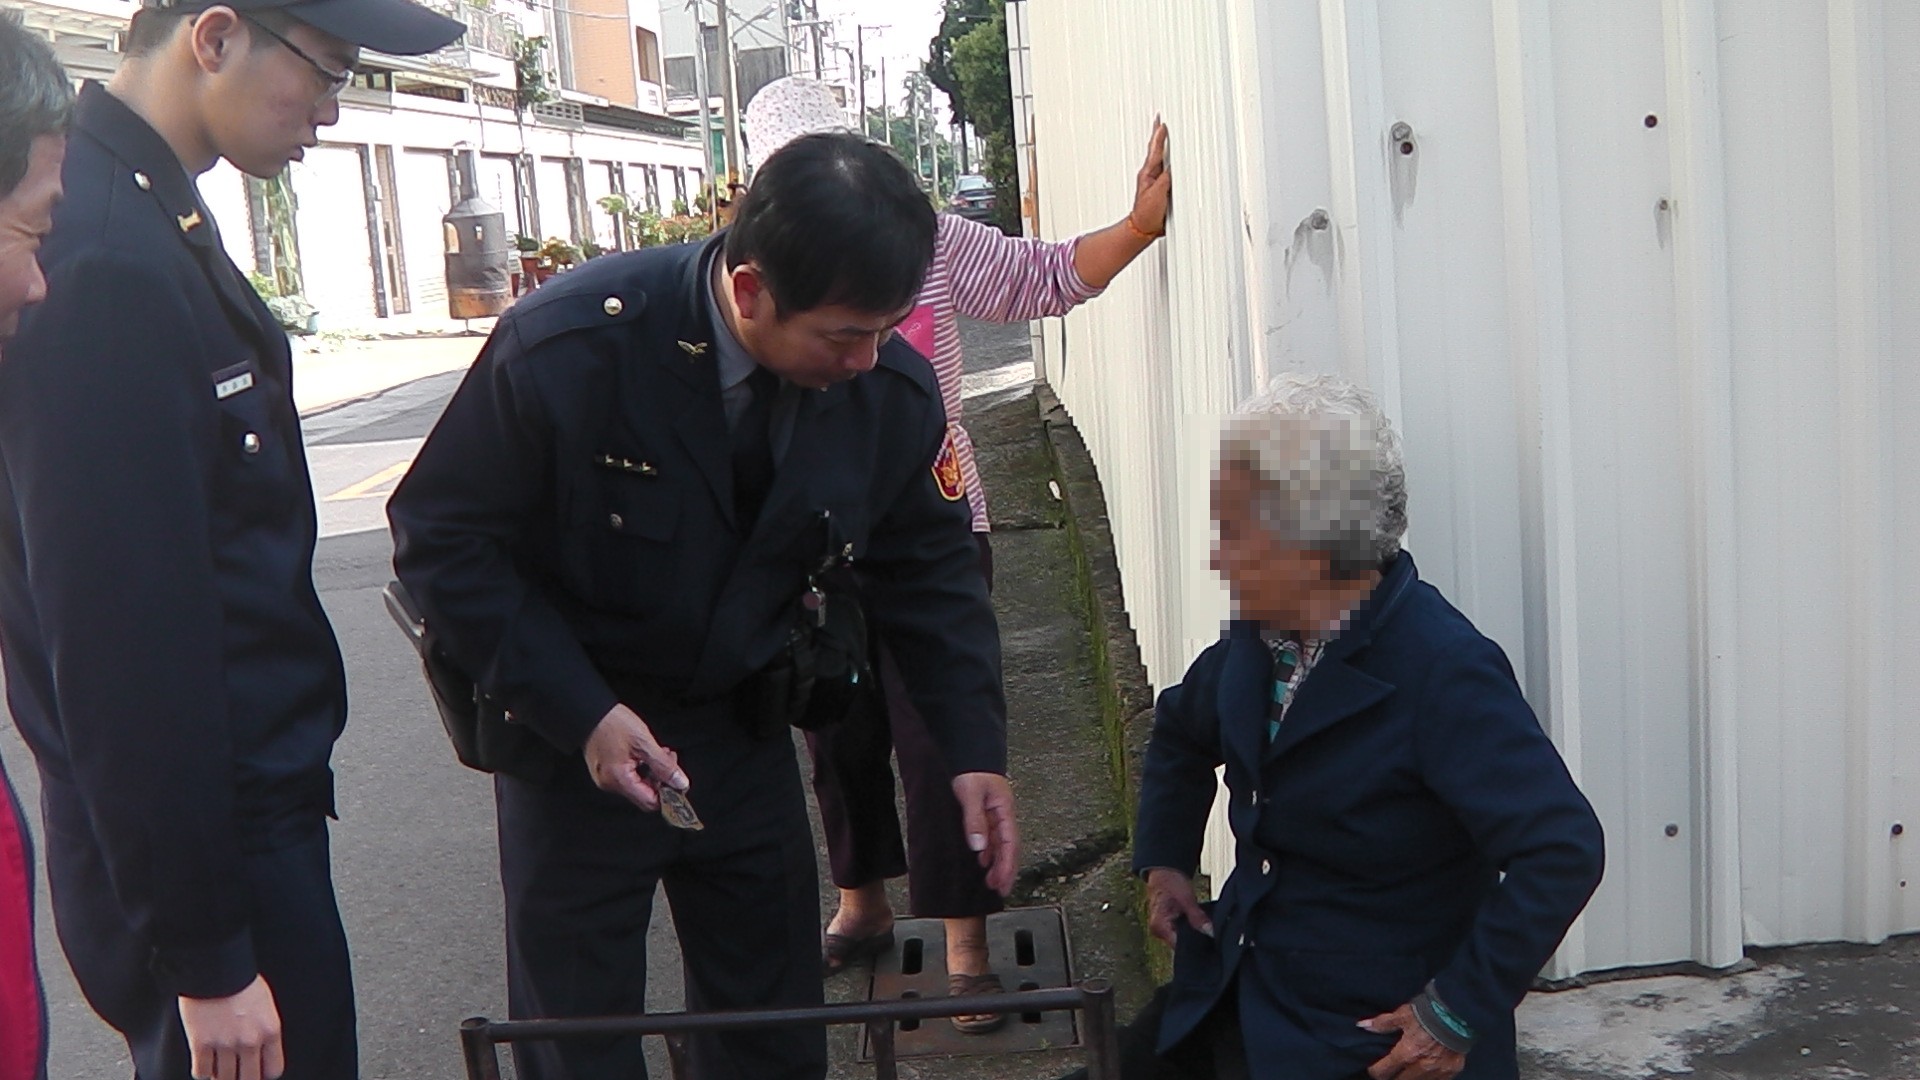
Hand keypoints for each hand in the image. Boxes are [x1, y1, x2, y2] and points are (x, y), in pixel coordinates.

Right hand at [178, 975, 284, 1079]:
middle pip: (249, 1079)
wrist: (215, 965)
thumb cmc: (239, 978)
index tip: (256, 1070)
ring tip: (219, 1066)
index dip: (263, 1073)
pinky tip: (203, 1061)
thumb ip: (264, 1029)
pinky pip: (201, 1072)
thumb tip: (259, 1049)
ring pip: (225, 1079)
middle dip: (242, 1077)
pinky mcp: (201, 1044)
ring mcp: (225, 1044)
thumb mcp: (265, 1004)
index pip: (273, 1070)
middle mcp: (250, 1041)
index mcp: (270, 1030)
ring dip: (221, 1075)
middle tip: (236, 1072)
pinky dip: (202, 1070)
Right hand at [584, 703, 686, 811]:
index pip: (650, 802)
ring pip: (638, 785)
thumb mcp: (644, 743)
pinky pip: (628, 777)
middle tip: (668, 758)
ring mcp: (606, 778)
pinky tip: (645, 753)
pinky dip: (641, 768)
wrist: (589, 711)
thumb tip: (679, 783)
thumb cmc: (612, 723)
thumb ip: (664, 766)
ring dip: (653, 771)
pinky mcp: (605, 771)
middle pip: (645, 794)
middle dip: (661, 779)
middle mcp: (610, 784)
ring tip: (658, 752)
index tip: (678, 781)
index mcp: (619, 780)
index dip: (668, 794)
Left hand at [951, 772, 1018, 894]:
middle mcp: (1002, 814)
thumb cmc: (972, 769)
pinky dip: (987, 851)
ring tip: (990, 882)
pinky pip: (990, 836)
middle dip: (1005, 870)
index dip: (1008, 866)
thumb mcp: (971, 794)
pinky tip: (981, 860)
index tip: (1004, 884)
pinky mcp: (985, 812)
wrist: (968, 750)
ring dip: (996, 863)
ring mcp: (994, 814)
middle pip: (1008, 847)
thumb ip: (974, 820)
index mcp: (1004, 810)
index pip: (1010, 844)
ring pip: (999, 844)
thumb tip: (979, 847)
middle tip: (999, 890)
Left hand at [1130, 116, 1170, 236]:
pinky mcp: (1160, 188)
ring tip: (1163, 133)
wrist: (1144, 228)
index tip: (1162, 123)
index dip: (1159, 136)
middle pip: (1156, 150)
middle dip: (1158, 135)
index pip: (1155, 150)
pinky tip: (1171, 159)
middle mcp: (1151, 174)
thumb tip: (1174, 166)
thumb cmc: (1147, 213)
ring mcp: (1155, 181)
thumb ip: (1166, 178)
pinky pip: (1166, 169)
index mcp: (1148, 172)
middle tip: (1160, 121)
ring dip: (1162, 145)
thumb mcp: (1158, 193)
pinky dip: (1168, 160)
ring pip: (1160, 158)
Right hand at [1144, 868, 1211, 946]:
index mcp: (1159, 927)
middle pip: (1181, 944)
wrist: (1163, 869)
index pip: (1180, 947)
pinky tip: (1198, 924)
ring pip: (1181, 937)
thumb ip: (1197, 918)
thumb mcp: (1186, 899)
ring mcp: (1162, 928)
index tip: (1209, 941)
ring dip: (1193, 933)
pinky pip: (1180, 931)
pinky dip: (1190, 928)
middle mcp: (1158, 931)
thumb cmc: (1169, 881)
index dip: (1196, 945)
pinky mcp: (1167, 923)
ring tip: (1204, 927)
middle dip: (1196, 939)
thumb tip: (1210, 933)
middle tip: (1209, 933)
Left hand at [1359, 1003, 1467, 1079]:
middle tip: (1390, 1071)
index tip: (1374, 1068)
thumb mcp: (1402, 1015)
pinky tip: (1424, 1072)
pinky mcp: (1451, 1071)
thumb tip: (1362, 1025)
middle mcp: (1420, 1067)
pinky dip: (1428, 1078)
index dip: (1374, 1071)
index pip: (1382, 1072)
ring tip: (1405, 1072)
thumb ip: (1382, 1024)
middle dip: (1392, 1077)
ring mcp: (1437, 1072)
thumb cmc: (1428, 1012)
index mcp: (1406, 1053)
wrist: (1458, 1012)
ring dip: (1409, 1078)